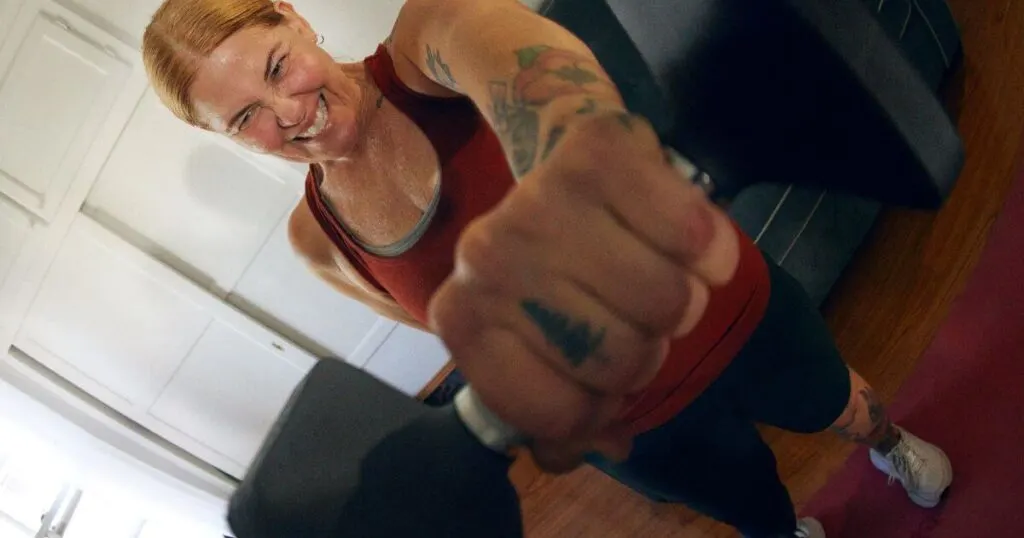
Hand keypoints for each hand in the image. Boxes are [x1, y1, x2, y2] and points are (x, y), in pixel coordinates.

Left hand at [429, 112, 739, 471]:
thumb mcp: (544, 353)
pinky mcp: (599, 150)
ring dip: (681, 301)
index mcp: (463, 320)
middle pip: (622, 360)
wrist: (567, 171)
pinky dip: (710, 250)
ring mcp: (537, 198)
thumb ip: (558, 419)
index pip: (563, 412)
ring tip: (657, 277)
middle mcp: (485, 257)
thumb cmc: (559, 278)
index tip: (600, 374)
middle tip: (635, 318)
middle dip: (646, 350)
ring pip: (666, 301)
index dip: (601, 405)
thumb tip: (578, 452)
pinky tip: (686, 244)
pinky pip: (693, 234)